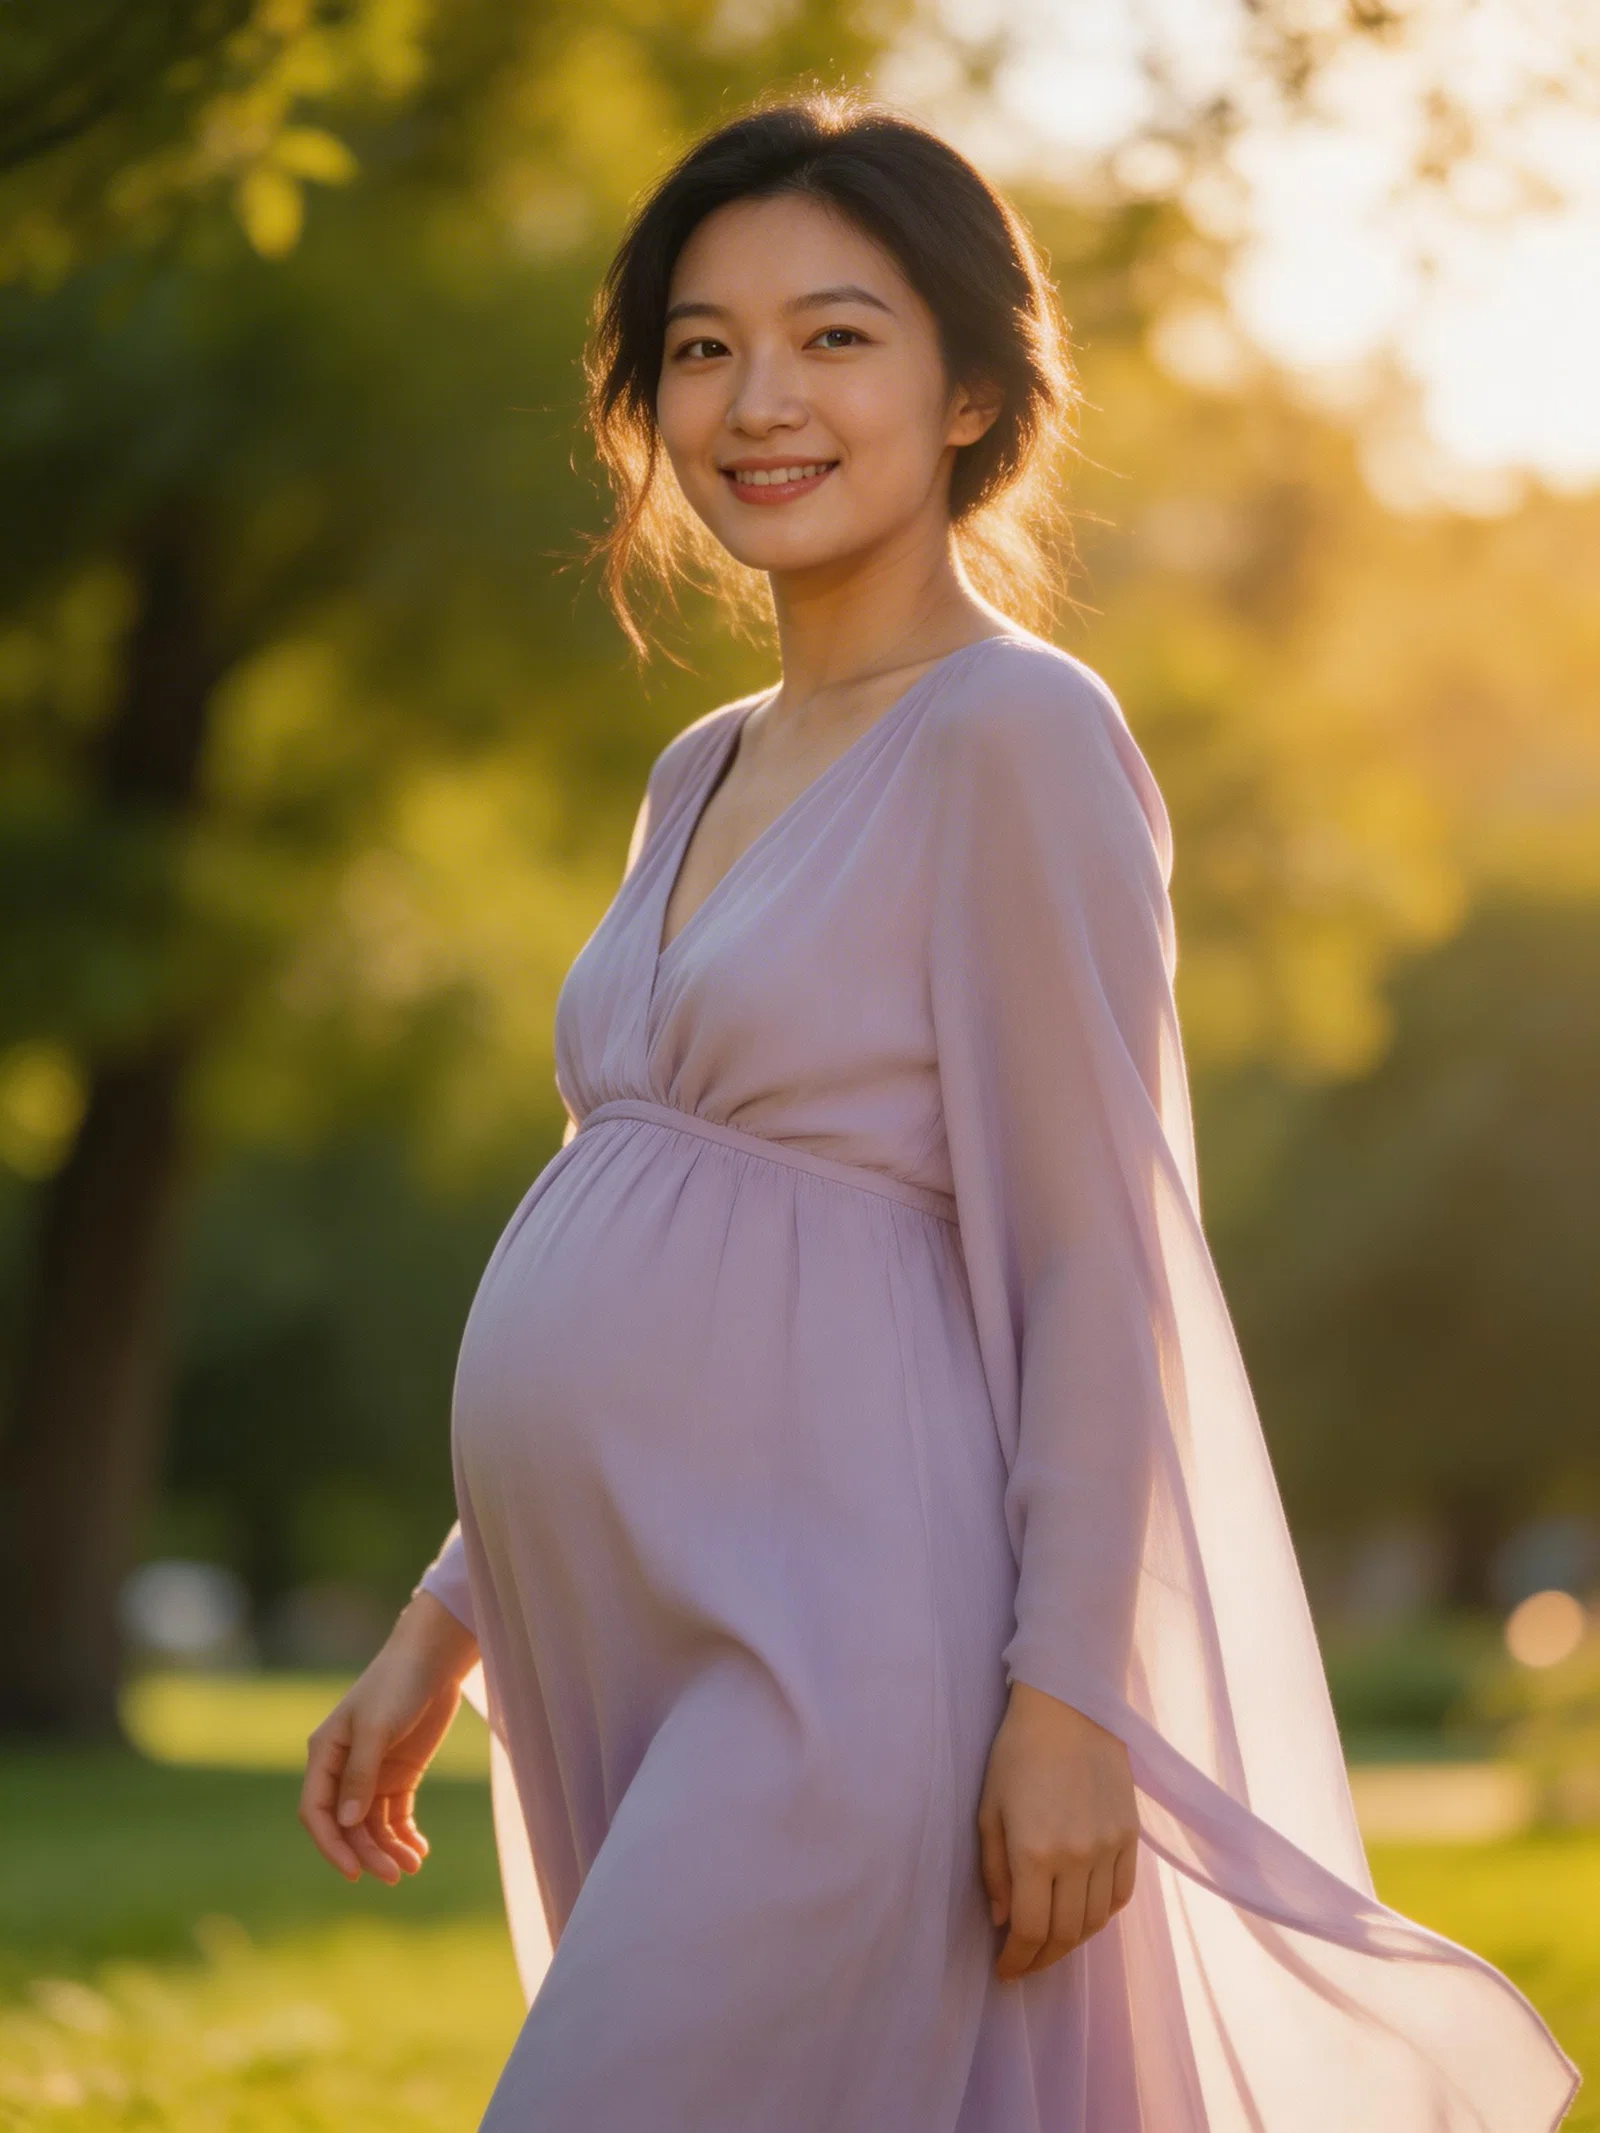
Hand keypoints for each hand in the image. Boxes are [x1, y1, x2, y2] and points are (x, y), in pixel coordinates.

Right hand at [298, 1591, 478, 1885]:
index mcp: (325, 1754)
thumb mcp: (377, 1728)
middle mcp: (343, 1768)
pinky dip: (404, 1834)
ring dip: (388, 1848)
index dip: (331, 1845)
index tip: (354, 1872)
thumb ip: (360, 1775)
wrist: (433, 1660)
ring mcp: (372, 1773)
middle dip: (367, 1853)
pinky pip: (395, 1814)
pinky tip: (419, 1850)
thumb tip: (345, 1823)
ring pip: (371, 1825)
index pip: (316, 1811)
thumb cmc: (397, 1684)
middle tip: (395, 1876)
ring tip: (412, 1866)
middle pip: (347, 1825)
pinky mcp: (399, 1774)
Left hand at [977, 1679, 1138, 1980]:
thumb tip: (1002, 1921)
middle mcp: (1076, 1857)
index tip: (1004, 1971)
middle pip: (1065, 1934)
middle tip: (1025, 1963)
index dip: (1017, 1960)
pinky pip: (1121, 1894)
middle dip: (1042, 1958)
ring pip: (1096, 1921)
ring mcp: (1109, 1847)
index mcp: (1034, 1852)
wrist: (1070, 1708)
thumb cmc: (1017, 1754)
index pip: (1030, 1930)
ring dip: (1073, 1941)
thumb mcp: (989, 1809)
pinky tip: (1085, 1915)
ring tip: (1052, 1943)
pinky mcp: (1131, 1835)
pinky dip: (1103, 1914)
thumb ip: (995, 1871)